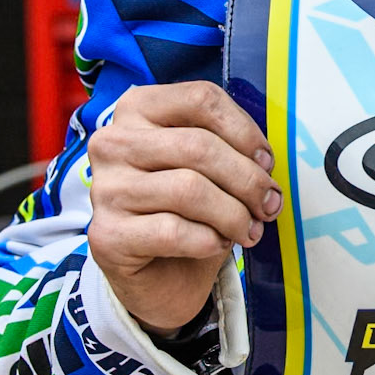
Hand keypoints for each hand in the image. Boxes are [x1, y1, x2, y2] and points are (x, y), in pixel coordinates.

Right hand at [87, 82, 278, 333]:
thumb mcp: (210, 168)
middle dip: (247, 180)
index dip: (245, 131)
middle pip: (198, 146)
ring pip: (189, 189)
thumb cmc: (189, 212)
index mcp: (138, 110)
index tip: (266, 161)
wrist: (161, 275)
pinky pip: (173, 231)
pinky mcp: (107, 234)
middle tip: (269, 205)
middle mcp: (113, 143)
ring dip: (234, 214)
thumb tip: (262, 162)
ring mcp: (105, 188)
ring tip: (249, 229)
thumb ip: (231, 149)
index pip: (200, 99)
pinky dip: (209, 240)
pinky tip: (215, 244)